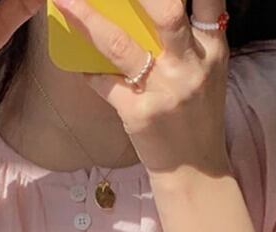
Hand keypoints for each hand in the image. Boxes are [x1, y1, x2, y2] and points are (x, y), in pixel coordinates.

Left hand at [50, 0, 231, 178]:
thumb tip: (150, 10)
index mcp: (211, 50)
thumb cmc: (196, 118)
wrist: (194, 171)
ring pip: (120, 44)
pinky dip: (89, 72)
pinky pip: (104, 83)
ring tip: (65, 2)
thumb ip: (192, 41)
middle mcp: (190, 65)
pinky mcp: (139, 114)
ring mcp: (163, 90)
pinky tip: (80, 66)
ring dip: (88, 18)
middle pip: (166, 10)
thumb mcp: (207, 74)